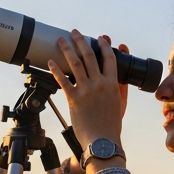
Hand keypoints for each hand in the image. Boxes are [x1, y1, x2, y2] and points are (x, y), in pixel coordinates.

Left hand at [48, 30, 127, 157]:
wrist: (102, 141)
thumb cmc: (111, 125)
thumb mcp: (121, 104)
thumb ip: (121, 88)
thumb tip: (122, 76)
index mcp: (112, 83)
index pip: (109, 58)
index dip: (104, 45)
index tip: (99, 38)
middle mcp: (99, 83)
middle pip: (89, 56)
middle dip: (81, 40)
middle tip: (75, 31)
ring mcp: (86, 90)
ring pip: (75, 64)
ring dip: (67, 49)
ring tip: (61, 40)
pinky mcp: (74, 99)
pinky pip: (63, 81)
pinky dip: (56, 70)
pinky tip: (50, 61)